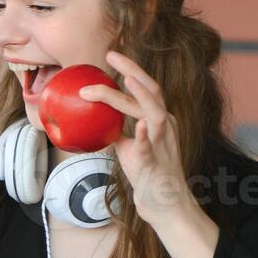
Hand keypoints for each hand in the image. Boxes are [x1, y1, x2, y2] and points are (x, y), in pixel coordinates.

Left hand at [77, 50, 198, 228]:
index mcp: (158, 120)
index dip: (130, 69)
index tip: (111, 55)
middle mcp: (163, 127)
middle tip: (110, 54)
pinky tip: (138, 126)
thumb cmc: (147, 173)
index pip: (145, 88)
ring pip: (154, 114)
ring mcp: (161, 144)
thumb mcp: (129, 145)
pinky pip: (150, 148)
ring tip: (125, 79)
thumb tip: (94, 118)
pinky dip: (144, 136)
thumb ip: (116, 130)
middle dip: (133, 70)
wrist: (164, 203)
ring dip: (139, 96)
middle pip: (152, 92)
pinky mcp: (155, 164)